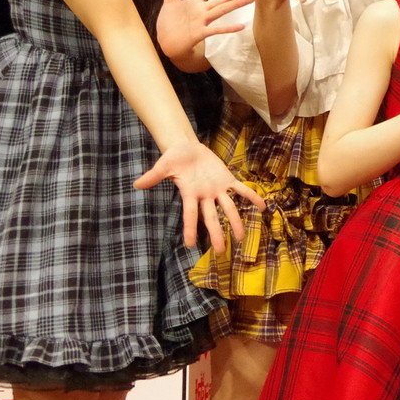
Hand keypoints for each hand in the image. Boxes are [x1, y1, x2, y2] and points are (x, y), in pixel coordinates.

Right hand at [133, 139, 263, 250]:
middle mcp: (204, 196)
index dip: (190, 229)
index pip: (190, 215)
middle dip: (216, 234)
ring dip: (236, 221)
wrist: (186, 147)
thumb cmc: (173, 158)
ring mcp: (216, 189)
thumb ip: (153, 176)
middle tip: (221, 252)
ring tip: (242, 238)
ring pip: (228, 208)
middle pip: (211, 218)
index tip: (190, 245)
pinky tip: (263, 206)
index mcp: (189, 194)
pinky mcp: (226, 179)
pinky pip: (241, 189)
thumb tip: (136, 185)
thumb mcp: (163, 166)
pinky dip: (251, 197)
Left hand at [156, 0, 255, 72]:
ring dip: (236, 4)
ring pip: (222, 10)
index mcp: (196, 0)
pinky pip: (215, 30)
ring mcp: (202, 21)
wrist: (166, 42)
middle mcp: (203, 10)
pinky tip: (241, 26)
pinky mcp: (199, 33)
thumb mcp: (170, 0)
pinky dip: (228, 28)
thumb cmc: (169, 22)